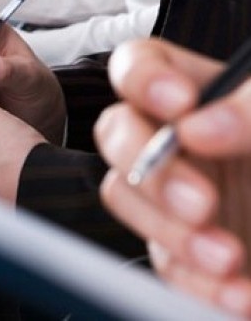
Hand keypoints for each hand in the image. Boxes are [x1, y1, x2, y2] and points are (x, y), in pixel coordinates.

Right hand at [95, 39, 250, 316]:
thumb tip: (198, 127)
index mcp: (205, 94)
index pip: (139, 65)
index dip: (140, 78)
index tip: (177, 104)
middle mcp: (180, 140)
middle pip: (117, 133)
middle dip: (150, 169)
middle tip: (198, 200)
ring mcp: (176, 195)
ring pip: (126, 197)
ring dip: (169, 232)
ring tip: (227, 257)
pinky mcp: (185, 247)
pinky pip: (164, 261)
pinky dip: (196, 281)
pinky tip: (238, 291)